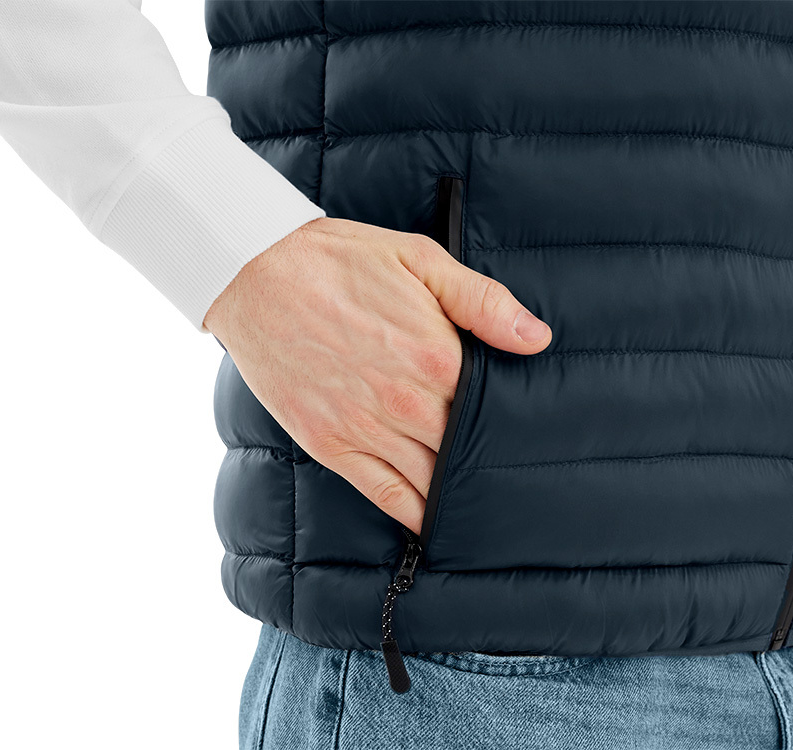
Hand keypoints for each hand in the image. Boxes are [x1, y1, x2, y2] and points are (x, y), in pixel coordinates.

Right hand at [203, 217, 551, 532]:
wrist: (254, 272)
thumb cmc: (339, 261)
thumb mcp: (420, 260)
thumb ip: (483, 302)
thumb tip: (538, 339)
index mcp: (437, 358)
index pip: (493, 408)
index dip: (511, 422)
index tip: (529, 434)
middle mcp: (407, 402)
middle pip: (464, 448)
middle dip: (487, 461)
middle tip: (516, 476)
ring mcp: (366, 427)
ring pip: (429, 479)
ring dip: (455, 492)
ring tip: (483, 503)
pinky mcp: (331, 444)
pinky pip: (384, 493)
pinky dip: (413, 514)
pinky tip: (432, 524)